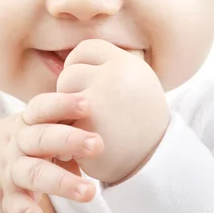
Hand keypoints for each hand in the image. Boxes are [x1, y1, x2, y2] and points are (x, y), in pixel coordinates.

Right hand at [0, 92, 103, 212]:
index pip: (41, 109)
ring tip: (88, 192)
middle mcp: (17, 145)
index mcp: (26, 123)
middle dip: (68, 140)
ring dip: (61, 182)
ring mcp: (11, 173)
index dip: (61, 104)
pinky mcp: (8, 200)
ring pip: (33, 174)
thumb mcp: (36, 128)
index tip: (86, 104)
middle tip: (97, 144)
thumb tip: (101, 130)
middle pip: (40, 139)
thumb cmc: (24, 142)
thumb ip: (63, 126)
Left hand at [57, 39, 170, 183]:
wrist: (154, 164)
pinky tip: (84, 143)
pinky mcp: (85, 127)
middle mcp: (116, 78)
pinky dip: (65, 134)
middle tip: (93, 112)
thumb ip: (104, 67)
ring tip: (90, 126)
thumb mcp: (133, 83)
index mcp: (128, 64)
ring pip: (60, 97)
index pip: (86, 49)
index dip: (81, 65)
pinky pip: (58, 122)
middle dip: (73, 92)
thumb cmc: (137, 121)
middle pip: (69, 73)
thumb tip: (65, 55)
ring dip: (66, 113)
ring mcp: (99, 102)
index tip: (89, 84)